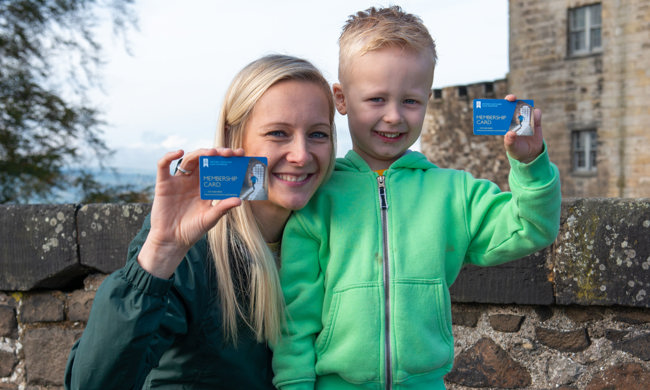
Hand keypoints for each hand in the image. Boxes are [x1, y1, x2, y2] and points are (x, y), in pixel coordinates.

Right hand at [138, 148, 244, 277]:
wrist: (172, 241)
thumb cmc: (192, 231)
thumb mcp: (210, 219)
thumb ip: (222, 208)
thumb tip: (239, 200)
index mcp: (206, 187)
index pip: (218, 169)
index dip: (228, 160)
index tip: (241, 154)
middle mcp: (193, 181)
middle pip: (205, 161)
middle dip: (218, 154)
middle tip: (230, 152)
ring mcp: (179, 181)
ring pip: (189, 160)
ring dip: (200, 153)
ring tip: (212, 152)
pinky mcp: (164, 184)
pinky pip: (163, 166)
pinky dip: (169, 156)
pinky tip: (179, 152)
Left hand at [503, 94, 543, 163]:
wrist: (530, 154)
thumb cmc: (516, 150)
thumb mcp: (511, 148)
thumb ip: (509, 141)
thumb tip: (510, 133)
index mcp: (507, 123)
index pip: (504, 110)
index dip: (503, 104)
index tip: (503, 101)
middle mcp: (516, 119)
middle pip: (514, 105)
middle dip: (512, 100)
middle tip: (512, 99)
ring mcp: (527, 119)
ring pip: (526, 109)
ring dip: (526, 108)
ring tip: (524, 113)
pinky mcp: (536, 122)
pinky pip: (537, 115)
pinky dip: (536, 114)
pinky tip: (535, 117)